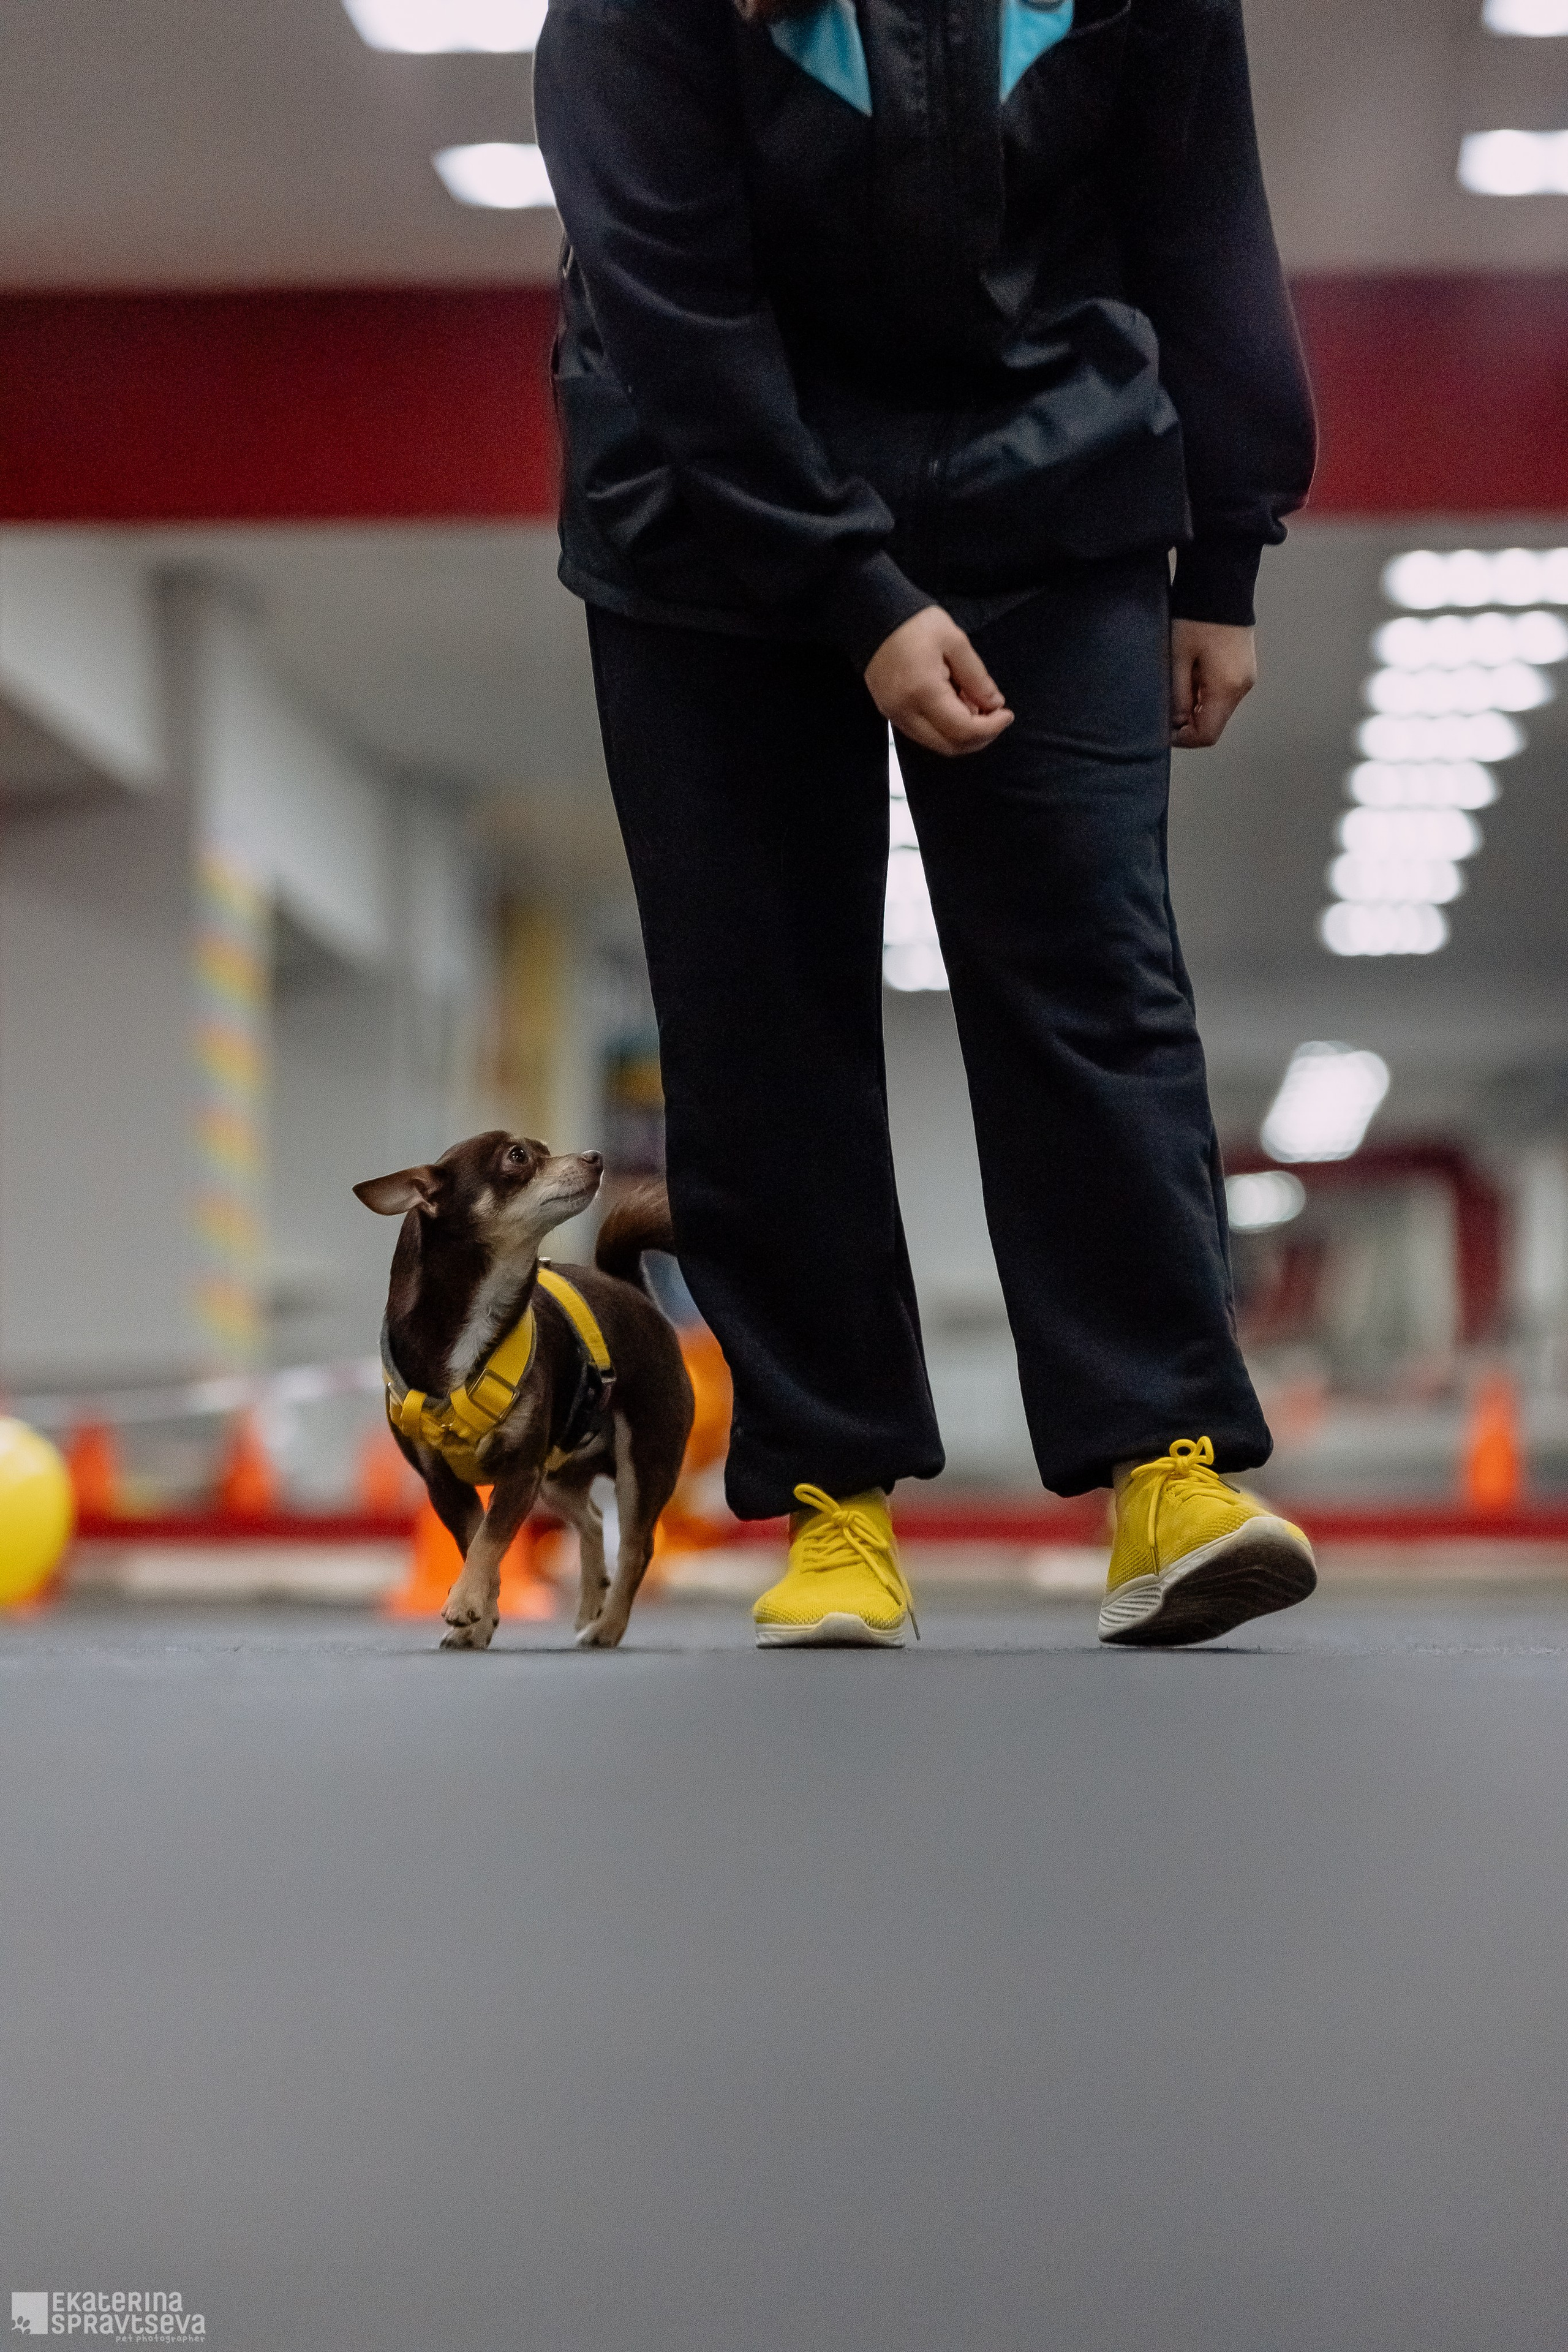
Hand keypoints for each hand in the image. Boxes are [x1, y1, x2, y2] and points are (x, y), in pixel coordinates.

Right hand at [865, 607, 1014, 756]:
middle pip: (950, 746)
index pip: (963, 730)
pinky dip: (945, 728)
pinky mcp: (891, 713)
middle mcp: (906, 712)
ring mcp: (895, 716)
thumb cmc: (915, 624)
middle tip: (994, 716)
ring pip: (936, 743)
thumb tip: (994, 704)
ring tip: (974, 705)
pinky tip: (955, 705)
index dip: (991, 728)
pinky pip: (923, 733)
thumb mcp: (955, 642)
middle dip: (979, 737)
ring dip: (962, 734)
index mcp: (924, 692)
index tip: (1006, 713)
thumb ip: (976, 677)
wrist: (873, 616)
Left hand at [1170, 619, 1256, 747]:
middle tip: (1167, 704)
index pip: (1207, 735)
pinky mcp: (1245, 667)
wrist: (1221, 584)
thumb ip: (1177, 696)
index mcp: (1227, 688)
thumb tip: (1175, 722)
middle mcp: (1242, 687)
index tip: (1164, 728)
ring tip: (1180, 681)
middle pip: (1214, 724)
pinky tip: (1193, 672)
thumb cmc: (1196, 618)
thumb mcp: (1177, 660)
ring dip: (1196, 705)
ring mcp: (1246, 677)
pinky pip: (1223, 692)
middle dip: (1188, 722)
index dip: (1183, 738)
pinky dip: (1206, 692)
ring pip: (1218, 709)